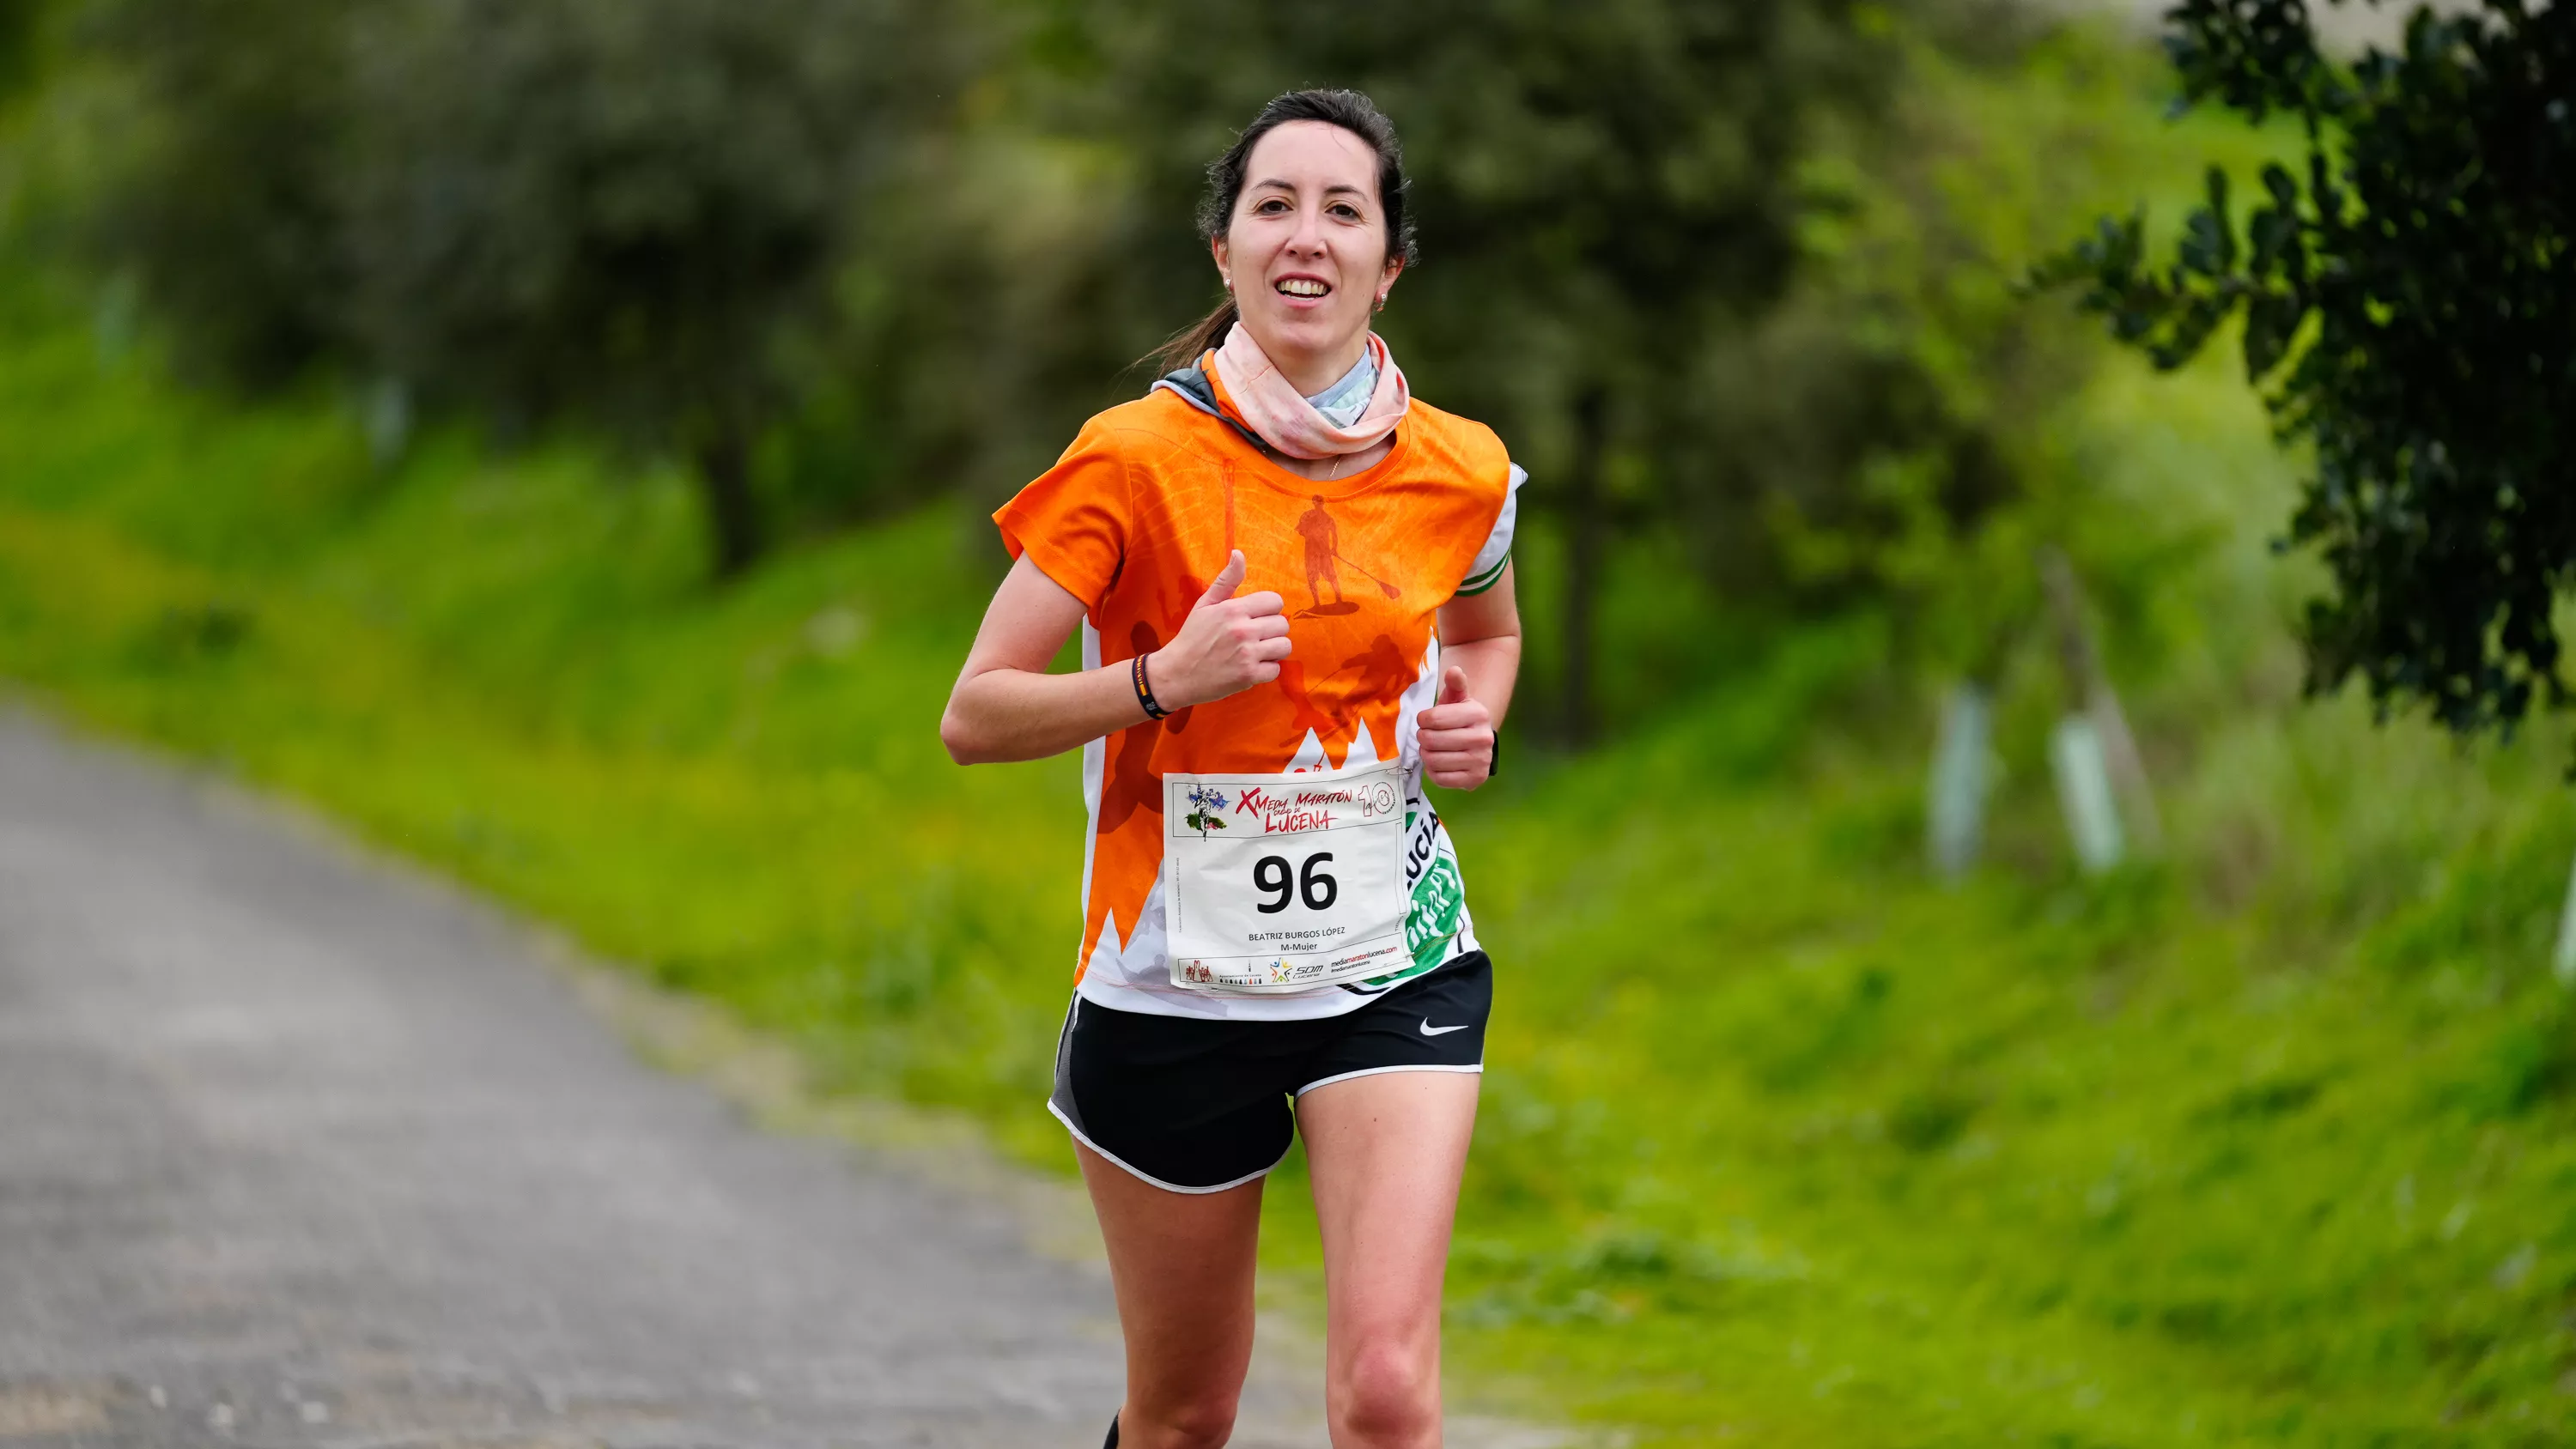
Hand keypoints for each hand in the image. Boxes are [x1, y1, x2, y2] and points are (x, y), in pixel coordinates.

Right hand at [1148, 550, 1290, 709]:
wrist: (1176, 674)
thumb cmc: (1192, 637)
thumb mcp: (1205, 604)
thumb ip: (1226, 580)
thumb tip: (1239, 553)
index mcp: (1233, 609)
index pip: (1275, 601)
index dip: (1268, 609)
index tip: (1257, 617)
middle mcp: (1243, 630)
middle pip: (1282, 624)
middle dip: (1271, 630)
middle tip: (1255, 636)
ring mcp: (1247, 655)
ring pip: (1284, 646)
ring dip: (1273, 650)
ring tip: (1257, 651)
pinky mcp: (1249, 676)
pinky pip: (1276, 669)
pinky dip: (1266, 670)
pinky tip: (1251, 667)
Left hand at [1416, 666, 1493, 788]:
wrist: (1479, 742)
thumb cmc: (1460, 718)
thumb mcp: (1458, 699)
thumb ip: (1455, 684)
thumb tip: (1454, 670)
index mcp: (1478, 714)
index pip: (1433, 719)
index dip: (1422, 720)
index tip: (1425, 720)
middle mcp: (1483, 738)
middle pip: (1430, 740)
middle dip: (1423, 738)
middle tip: (1427, 736)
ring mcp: (1481, 761)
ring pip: (1433, 760)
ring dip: (1426, 755)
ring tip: (1433, 749)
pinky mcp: (1475, 779)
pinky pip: (1439, 778)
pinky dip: (1433, 771)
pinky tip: (1440, 763)